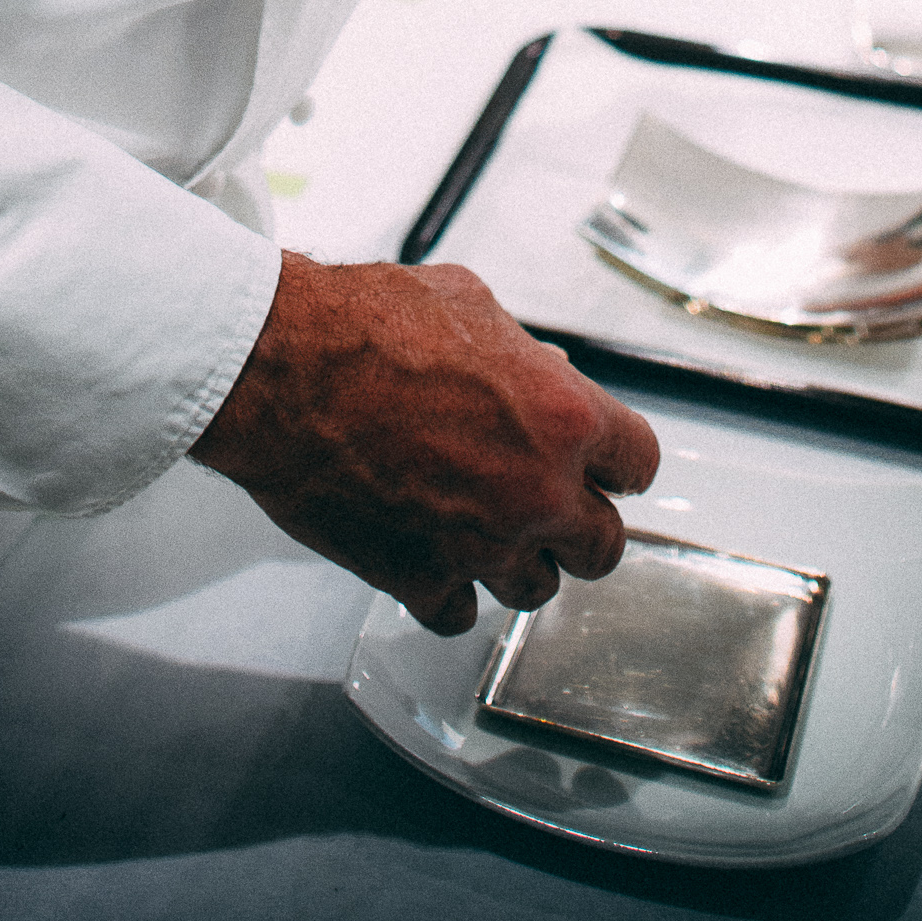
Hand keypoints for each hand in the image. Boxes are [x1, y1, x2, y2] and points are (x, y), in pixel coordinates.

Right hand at [192, 253, 659, 634]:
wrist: (282, 370)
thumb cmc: (364, 326)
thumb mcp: (470, 304)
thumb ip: (522, 354)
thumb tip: (542, 373)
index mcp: (564, 417)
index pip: (639, 465)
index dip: (618, 461)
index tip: (604, 463)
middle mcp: (536, 491)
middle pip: (603, 547)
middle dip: (580, 523)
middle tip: (553, 503)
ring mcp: (479, 545)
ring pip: (536, 590)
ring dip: (519, 560)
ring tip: (490, 529)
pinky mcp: (418, 579)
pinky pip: (460, 616)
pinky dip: (451, 591)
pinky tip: (436, 556)